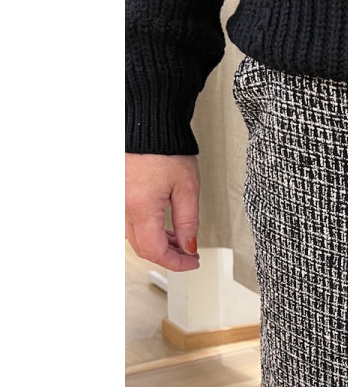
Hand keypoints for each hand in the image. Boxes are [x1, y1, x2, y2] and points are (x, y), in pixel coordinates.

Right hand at [125, 153, 200, 271]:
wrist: (147, 122)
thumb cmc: (165, 147)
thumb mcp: (187, 188)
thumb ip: (188, 222)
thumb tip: (189, 246)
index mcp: (139, 206)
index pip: (155, 251)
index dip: (176, 263)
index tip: (192, 262)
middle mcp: (121, 205)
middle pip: (142, 248)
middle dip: (168, 256)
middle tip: (189, 254)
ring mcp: (115, 200)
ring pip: (134, 237)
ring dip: (157, 243)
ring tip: (179, 239)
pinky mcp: (115, 193)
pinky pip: (128, 221)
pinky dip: (146, 229)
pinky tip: (162, 226)